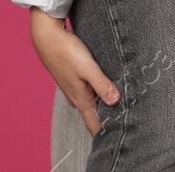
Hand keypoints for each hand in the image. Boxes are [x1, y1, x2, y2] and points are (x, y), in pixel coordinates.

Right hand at [29, 7, 119, 136]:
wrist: (47, 37)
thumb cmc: (66, 52)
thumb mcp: (88, 68)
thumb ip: (102, 85)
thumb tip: (116, 101)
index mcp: (80, 99)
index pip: (94, 124)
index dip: (106, 133)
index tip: (120, 137)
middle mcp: (76, 97)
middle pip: (94, 116)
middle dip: (109, 120)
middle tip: (128, 123)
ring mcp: (74, 88)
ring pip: (92, 103)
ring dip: (104, 106)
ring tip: (123, 106)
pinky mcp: (74, 79)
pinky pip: (89, 92)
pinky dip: (99, 93)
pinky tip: (108, 88)